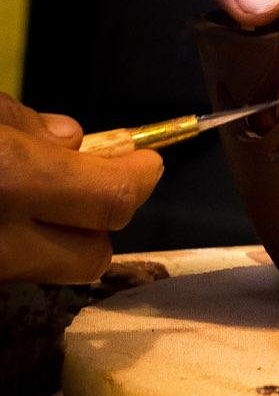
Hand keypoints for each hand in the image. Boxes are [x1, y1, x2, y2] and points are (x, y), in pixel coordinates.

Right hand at [0, 94, 163, 283]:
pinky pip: (12, 271)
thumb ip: (23, 123)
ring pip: (48, 272)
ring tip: (29, 198)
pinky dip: (16, 245)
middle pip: (91, 256)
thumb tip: (70, 137)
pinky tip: (1, 215)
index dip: (139, 178)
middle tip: (84, 183)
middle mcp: (2, 245)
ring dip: (54, 239)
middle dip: (100, 222)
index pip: (111, 197)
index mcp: (10, 180)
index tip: (146, 161)